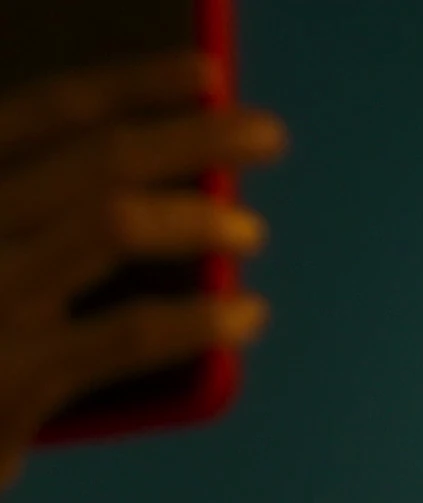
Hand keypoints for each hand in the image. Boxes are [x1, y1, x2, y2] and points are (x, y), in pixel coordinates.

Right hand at [0, 51, 284, 487]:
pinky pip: (129, 334)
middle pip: (95, 159)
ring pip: (114, 225)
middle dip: (194, 138)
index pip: (40, 111)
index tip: (208, 73)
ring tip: (250, 228)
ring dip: (199, 218)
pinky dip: (202, 319)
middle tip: (269, 136)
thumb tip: (156, 169)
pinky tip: (247, 315)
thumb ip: (40, 213)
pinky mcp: (10, 381)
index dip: (130, 85)